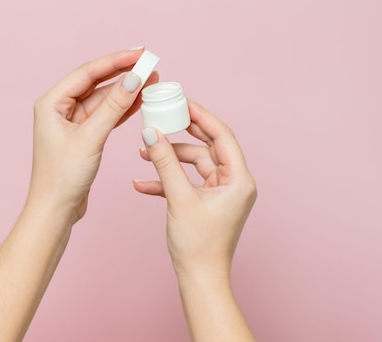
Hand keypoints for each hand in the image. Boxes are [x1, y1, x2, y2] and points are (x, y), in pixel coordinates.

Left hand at [28, 48, 157, 224]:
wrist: (56, 210)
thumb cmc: (62, 177)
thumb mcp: (91, 138)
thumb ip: (113, 107)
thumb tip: (133, 79)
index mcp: (52, 102)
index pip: (88, 72)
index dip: (116, 61)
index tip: (140, 53)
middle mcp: (59, 108)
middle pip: (96, 82)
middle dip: (123, 72)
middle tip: (149, 63)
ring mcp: (72, 122)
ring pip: (103, 98)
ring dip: (126, 90)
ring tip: (151, 80)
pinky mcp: (83, 135)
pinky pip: (106, 114)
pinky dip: (123, 108)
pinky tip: (140, 100)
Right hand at [134, 100, 256, 277]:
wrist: (200, 280)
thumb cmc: (199, 246)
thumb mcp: (179, 198)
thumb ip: (165, 162)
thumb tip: (151, 133)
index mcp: (238, 179)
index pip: (222, 136)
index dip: (201, 117)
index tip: (182, 102)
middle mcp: (234, 183)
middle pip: (207, 147)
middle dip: (182, 134)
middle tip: (164, 117)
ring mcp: (220, 193)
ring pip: (194, 164)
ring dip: (169, 159)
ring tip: (143, 153)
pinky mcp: (206, 202)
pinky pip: (187, 182)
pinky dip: (168, 180)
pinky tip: (142, 183)